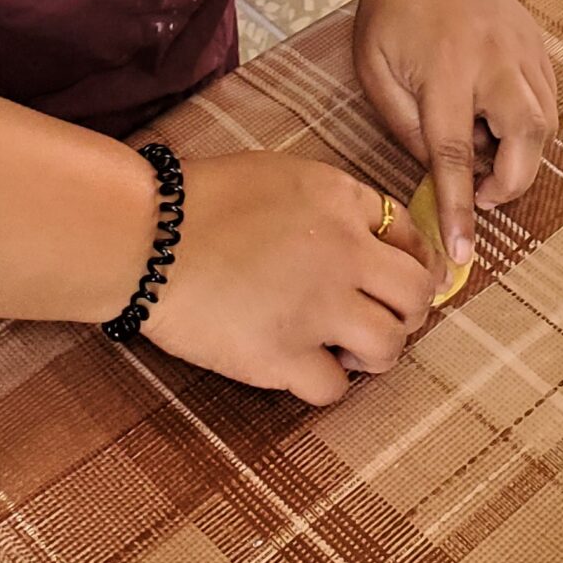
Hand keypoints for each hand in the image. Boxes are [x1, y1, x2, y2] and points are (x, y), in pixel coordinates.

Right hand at [140, 152, 436, 405]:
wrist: (145, 237)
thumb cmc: (201, 201)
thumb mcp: (280, 175)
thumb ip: (331, 203)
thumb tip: (365, 238)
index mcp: (340, 198)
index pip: (411, 235)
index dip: (410, 263)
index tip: (395, 282)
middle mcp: (343, 251)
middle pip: (417, 295)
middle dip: (408, 313)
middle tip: (381, 319)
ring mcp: (317, 307)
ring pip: (389, 347)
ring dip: (374, 353)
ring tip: (343, 348)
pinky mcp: (283, 356)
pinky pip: (334, 388)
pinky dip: (323, 383)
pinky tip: (300, 367)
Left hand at [353, 0, 557, 270]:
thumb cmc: (391, 14)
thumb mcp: (376, 73)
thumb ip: (406, 128)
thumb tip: (438, 174)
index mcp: (447, 71)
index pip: (456, 157)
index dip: (460, 211)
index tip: (463, 253)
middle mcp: (494, 62)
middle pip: (525, 142)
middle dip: (508, 182)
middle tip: (477, 189)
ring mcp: (523, 51)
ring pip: (544, 125)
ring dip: (519, 154)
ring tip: (482, 141)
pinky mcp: (537, 47)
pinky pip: (547, 102)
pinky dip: (528, 125)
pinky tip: (496, 115)